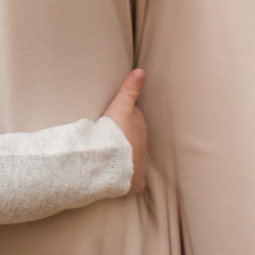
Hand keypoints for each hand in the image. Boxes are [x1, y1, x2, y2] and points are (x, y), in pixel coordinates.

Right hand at [100, 69, 147, 194]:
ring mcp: (140, 165)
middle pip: (134, 139)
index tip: (114, 120)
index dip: (123, 119)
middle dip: (126, 138)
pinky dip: (128, 178)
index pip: (134, 120)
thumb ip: (130, 89)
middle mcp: (143, 147)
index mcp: (140, 128)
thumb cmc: (115, 133)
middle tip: (111, 137)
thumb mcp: (121, 106)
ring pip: (133, 158)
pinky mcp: (135, 182)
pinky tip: (119, 178)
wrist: (111, 161)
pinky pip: (133, 180)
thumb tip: (141, 71)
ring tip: (112, 156)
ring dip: (125, 156)